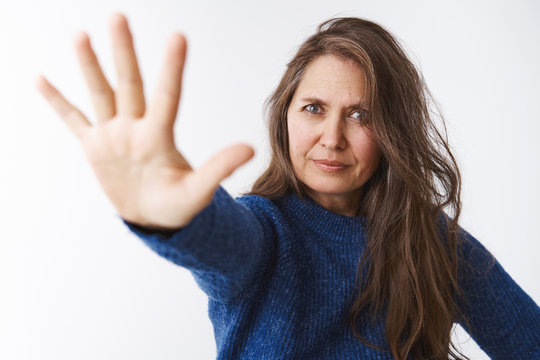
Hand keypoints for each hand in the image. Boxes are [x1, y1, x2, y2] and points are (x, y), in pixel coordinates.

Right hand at [36, 13, 253, 229]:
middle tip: (119, 16)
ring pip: (101, 93)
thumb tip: (250, 148)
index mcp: (160, 136)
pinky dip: (57, 101)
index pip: (167, 96)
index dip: (172, 68)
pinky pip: (73, 120)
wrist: (154, 217)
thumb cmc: (178, 206)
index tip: (178, 36)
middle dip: (123, 52)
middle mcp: (136, 128)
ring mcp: (114, 135)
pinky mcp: (95, 147)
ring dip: (90, 65)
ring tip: (82, 34)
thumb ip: (219, 168)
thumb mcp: (198, 191)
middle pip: (129, 84)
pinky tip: (41, 78)